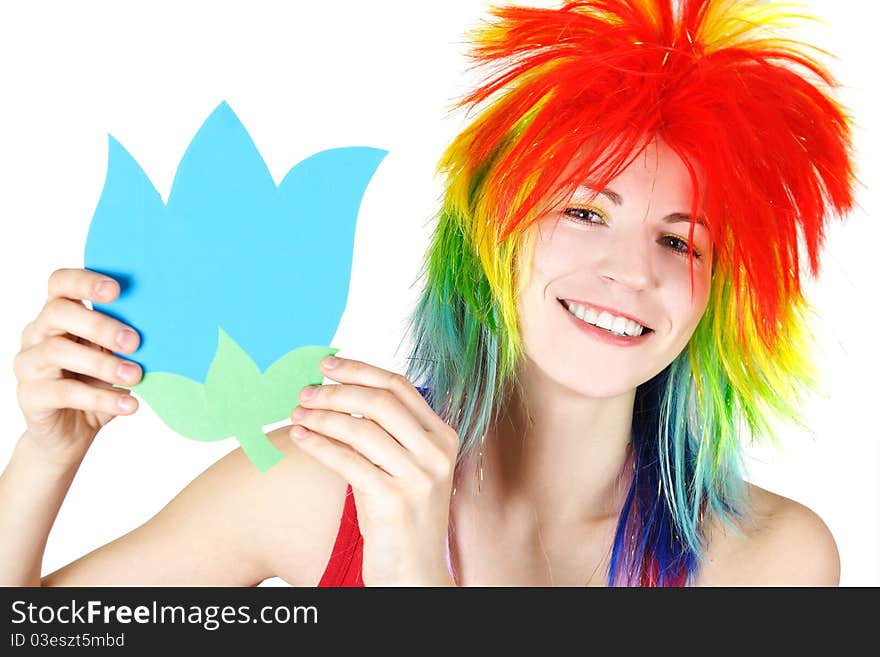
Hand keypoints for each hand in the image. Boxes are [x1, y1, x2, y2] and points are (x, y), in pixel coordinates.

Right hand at [13, 268, 142, 464]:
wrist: (71, 432)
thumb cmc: (95, 384)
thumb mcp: (113, 357)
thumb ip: (123, 340)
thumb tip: (162, 330)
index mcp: (59, 315)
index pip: (60, 283)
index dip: (85, 281)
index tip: (116, 290)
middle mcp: (37, 333)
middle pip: (58, 312)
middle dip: (99, 324)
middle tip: (134, 342)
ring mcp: (29, 363)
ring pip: (58, 350)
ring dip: (103, 363)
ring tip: (135, 375)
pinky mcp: (29, 395)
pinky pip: (64, 391)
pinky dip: (101, 397)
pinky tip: (128, 403)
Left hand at [289, 356, 458, 585]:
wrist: (414, 574)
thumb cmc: (401, 517)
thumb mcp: (407, 467)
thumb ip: (389, 431)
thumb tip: (344, 392)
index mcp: (443, 437)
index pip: (400, 387)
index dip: (360, 370)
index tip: (327, 365)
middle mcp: (436, 453)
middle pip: (379, 402)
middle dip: (336, 392)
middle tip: (305, 392)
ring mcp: (418, 477)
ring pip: (360, 429)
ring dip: (322, 417)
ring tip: (297, 414)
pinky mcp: (394, 500)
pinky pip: (347, 460)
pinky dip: (318, 444)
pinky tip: (300, 437)